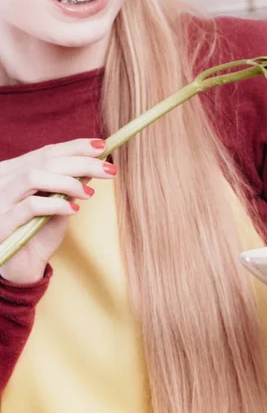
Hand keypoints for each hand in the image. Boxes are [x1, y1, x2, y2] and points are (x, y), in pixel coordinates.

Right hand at [0, 139, 116, 283]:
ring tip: (90, 193)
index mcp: (15, 171)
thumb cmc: (39, 233)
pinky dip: (55, 205)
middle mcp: (4, 180)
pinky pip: (30, 206)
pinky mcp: (3, 222)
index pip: (47, 152)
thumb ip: (69, 184)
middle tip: (109, 169)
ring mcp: (1, 200)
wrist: (23, 266)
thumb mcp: (58, 204)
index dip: (76, 147)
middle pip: (45, 161)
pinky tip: (74, 210)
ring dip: (68, 182)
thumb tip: (94, 164)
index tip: (103, 146)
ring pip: (34, 177)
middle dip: (81, 162)